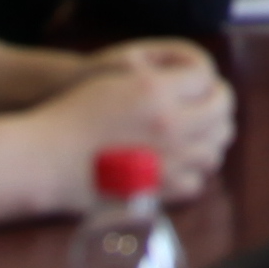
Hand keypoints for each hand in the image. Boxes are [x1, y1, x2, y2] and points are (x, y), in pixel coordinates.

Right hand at [52, 44, 233, 199]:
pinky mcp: (159, 190)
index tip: (200, 83)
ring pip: (215, 149)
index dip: (205, 79)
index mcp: (156, 91)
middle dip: (218, 105)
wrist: (48, 158)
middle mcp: (168, 125)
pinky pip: (197, 182)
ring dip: (211, 139)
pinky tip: (180, 163)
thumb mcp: (117, 79)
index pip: (206, 77)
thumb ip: (161, 79)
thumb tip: (198, 82)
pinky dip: (194, 172)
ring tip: (198, 134)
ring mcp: (167, 161)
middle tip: (207, 105)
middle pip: (220, 111)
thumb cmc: (75, 113)